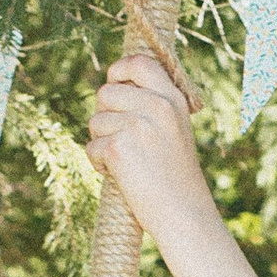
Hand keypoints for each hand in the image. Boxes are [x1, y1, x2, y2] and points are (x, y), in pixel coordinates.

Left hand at [85, 50, 214, 240]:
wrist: (185, 213)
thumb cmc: (177, 177)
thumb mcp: (175, 130)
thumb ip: (152, 106)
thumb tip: (110, 87)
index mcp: (173, 99)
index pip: (139, 63)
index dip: (118, 70)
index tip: (114, 82)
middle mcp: (157, 106)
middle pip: (106, 92)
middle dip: (105, 116)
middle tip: (122, 141)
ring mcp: (138, 126)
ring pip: (95, 121)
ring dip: (102, 142)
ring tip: (128, 163)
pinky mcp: (119, 148)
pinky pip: (91, 146)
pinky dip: (99, 164)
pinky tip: (121, 176)